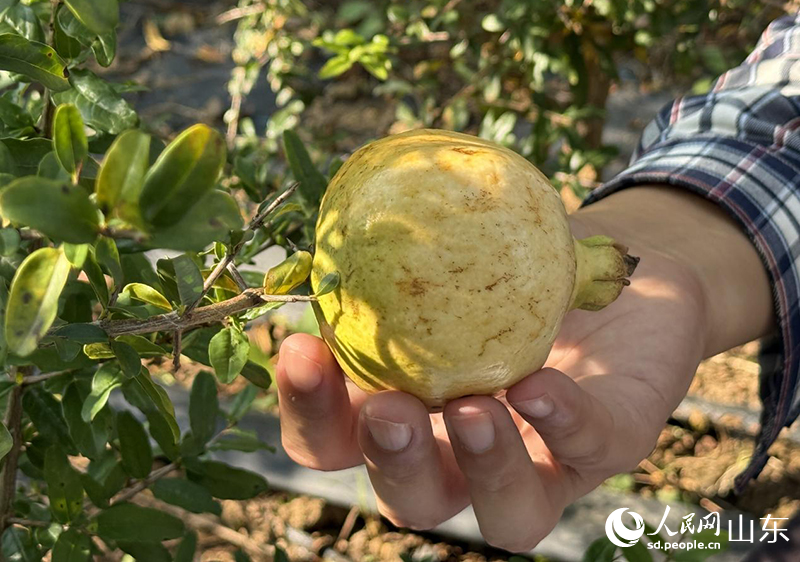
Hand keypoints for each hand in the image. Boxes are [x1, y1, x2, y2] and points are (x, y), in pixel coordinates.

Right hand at [275, 187, 771, 551]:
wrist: (623, 266)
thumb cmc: (518, 263)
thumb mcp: (452, 253)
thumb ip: (398, 260)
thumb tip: (327, 241)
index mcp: (416, 414)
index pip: (340, 441)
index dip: (310, 413)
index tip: (299, 349)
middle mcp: (472, 455)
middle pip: (416, 499)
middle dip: (391, 461)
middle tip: (387, 410)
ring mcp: (548, 459)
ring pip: (509, 515)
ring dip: (480, 466)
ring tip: (470, 408)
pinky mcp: (614, 441)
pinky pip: (592, 447)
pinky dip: (562, 421)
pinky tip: (539, 385)